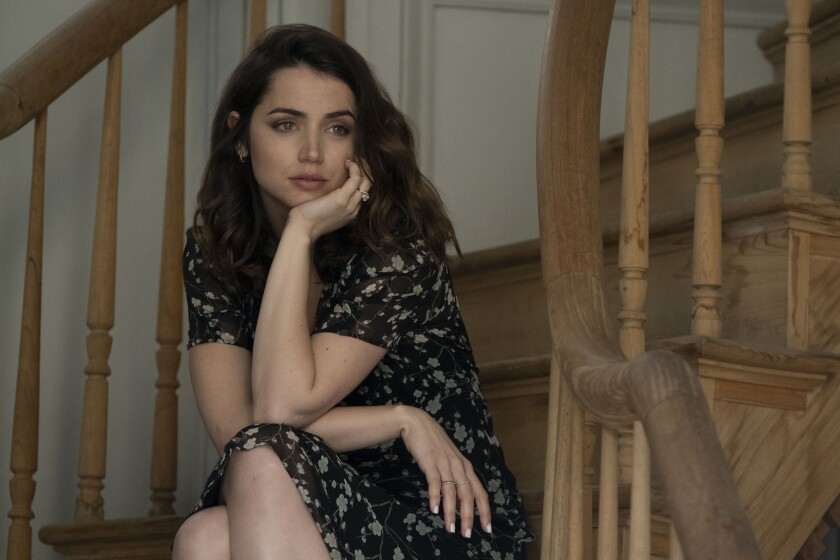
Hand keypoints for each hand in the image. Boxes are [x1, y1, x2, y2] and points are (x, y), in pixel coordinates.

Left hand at [288, 160, 371, 239]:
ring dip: (361, 167)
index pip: (365, 193)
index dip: (363, 178)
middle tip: (356, 161)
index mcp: (352, 213)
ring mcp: (350, 204)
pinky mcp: (342, 198)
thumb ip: (334, 203)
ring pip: (366, 181)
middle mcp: (355, 209)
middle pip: (369, 186)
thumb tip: (332, 191)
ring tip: (351, 161)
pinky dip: (354, 168)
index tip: (354, 168)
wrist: (303, 228)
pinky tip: (347, 163)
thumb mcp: (326, 212)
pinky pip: (356, 178)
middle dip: (366, 171)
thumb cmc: (310, 220)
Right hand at [397, 405, 491, 537]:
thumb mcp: (449, 460)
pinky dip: (436, 497)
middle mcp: (458, 466)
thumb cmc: (434, 444)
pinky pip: (435, 482)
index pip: (480, 492)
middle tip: (467, 534)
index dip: (484, 510)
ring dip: (452, 512)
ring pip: (452, 491)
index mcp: (465, 467)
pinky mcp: (430, 462)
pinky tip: (434, 509)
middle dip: (469, 516)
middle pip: (468, 495)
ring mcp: (445, 463)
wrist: (418, 423)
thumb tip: (459, 502)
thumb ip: (456, 478)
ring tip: (451, 528)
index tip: (487, 528)